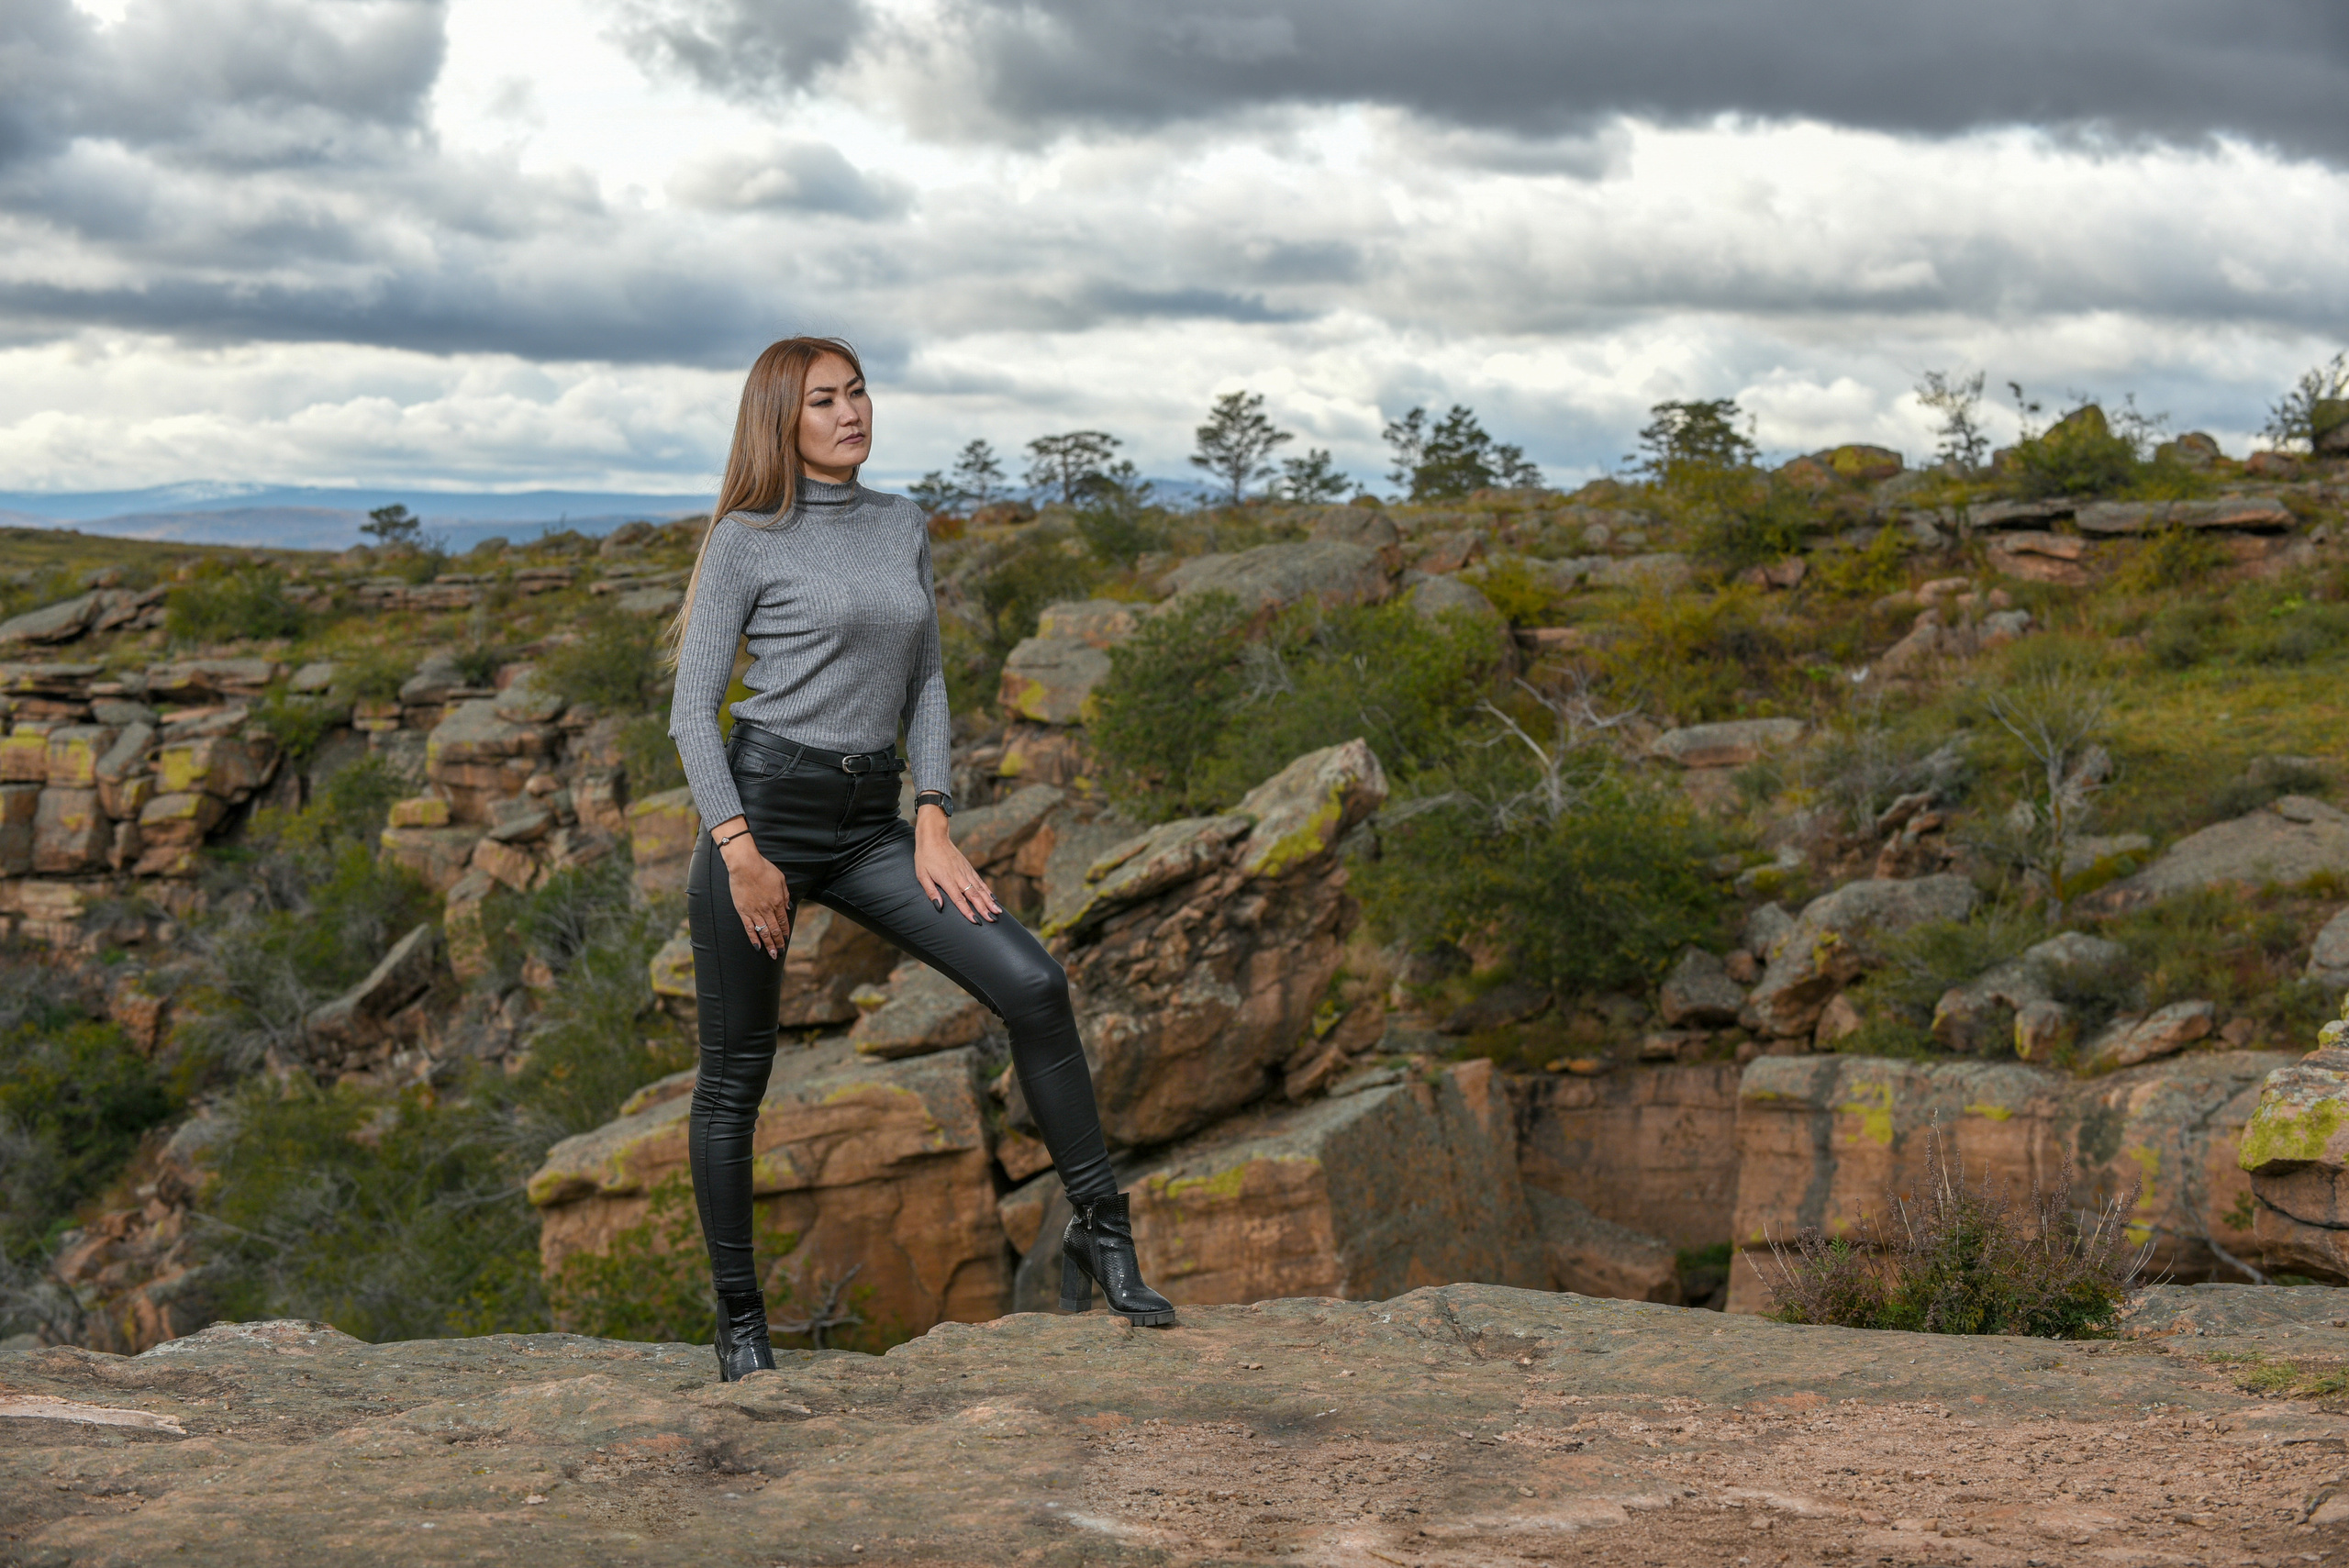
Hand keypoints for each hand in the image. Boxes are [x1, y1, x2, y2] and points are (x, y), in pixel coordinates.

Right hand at [714, 817, 789, 957]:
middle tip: (780, 952)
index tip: (786, 940)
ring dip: (769, 945)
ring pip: (764, 933)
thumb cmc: (764, 869)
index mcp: (778, 902)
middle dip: (779, 943)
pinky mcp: (743, 911)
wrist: (745, 865)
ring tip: (772, 954)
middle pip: (775, 930)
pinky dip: (754, 939)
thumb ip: (785, 894)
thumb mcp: (781, 880)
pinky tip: (758, 947)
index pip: (784, 921)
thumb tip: (788, 907)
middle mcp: (768, 910)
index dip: (785, 932)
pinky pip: (749, 929)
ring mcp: (755, 912)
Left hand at [913, 804, 1001, 923]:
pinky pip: (980, 881)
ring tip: (998, 912)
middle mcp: (959, 876)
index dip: (968, 911)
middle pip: (974, 895)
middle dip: (984, 909)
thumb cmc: (925, 857)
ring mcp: (965, 871)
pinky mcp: (968, 867)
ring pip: (980, 889)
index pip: (959, 899)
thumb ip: (931, 891)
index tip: (976, 921)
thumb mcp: (921, 875)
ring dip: (989, 901)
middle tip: (992, 920)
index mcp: (947, 879)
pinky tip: (993, 898)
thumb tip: (938, 906)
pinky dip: (987, 891)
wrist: (934, 837)